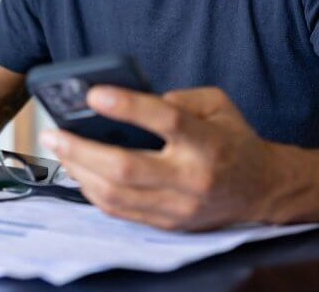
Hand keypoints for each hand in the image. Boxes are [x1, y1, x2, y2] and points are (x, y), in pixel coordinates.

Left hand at [40, 86, 281, 230]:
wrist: (263, 190)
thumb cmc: (234, 141)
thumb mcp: (218, 104)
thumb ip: (179, 97)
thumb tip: (133, 98)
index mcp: (208, 142)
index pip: (165, 121)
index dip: (128, 106)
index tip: (94, 94)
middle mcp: (191, 179)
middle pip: (126, 168)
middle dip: (82, 149)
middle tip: (55, 132)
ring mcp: (178, 207)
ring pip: (116, 195)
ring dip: (80, 172)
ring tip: (60, 149)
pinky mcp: (168, 224)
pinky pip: (120, 212)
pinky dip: (93, 192)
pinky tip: (79, 171)